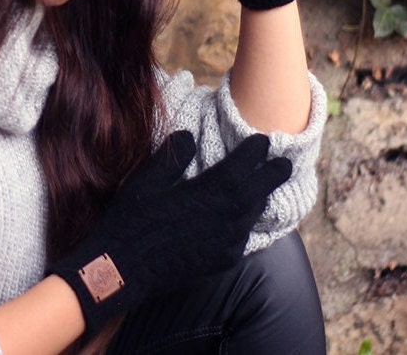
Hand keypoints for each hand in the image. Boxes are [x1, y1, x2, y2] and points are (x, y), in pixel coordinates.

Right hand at [47, 131, 290, 333]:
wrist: (122, 269)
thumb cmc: (131, 219)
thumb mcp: (147, 178)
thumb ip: (174, 155)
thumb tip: (190, 137)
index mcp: (207, 194)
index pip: (241, 168)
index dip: (254, 152)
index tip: (262, 140)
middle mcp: (224, 220)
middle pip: (257, 193)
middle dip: (272, 175)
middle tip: (285, 163)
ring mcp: (224, 245)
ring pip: (252, 216)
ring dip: (260, 198)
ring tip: (265, 186)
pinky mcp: (220, 262)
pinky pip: (243, 237)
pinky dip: (247, 222)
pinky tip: (242, 218)